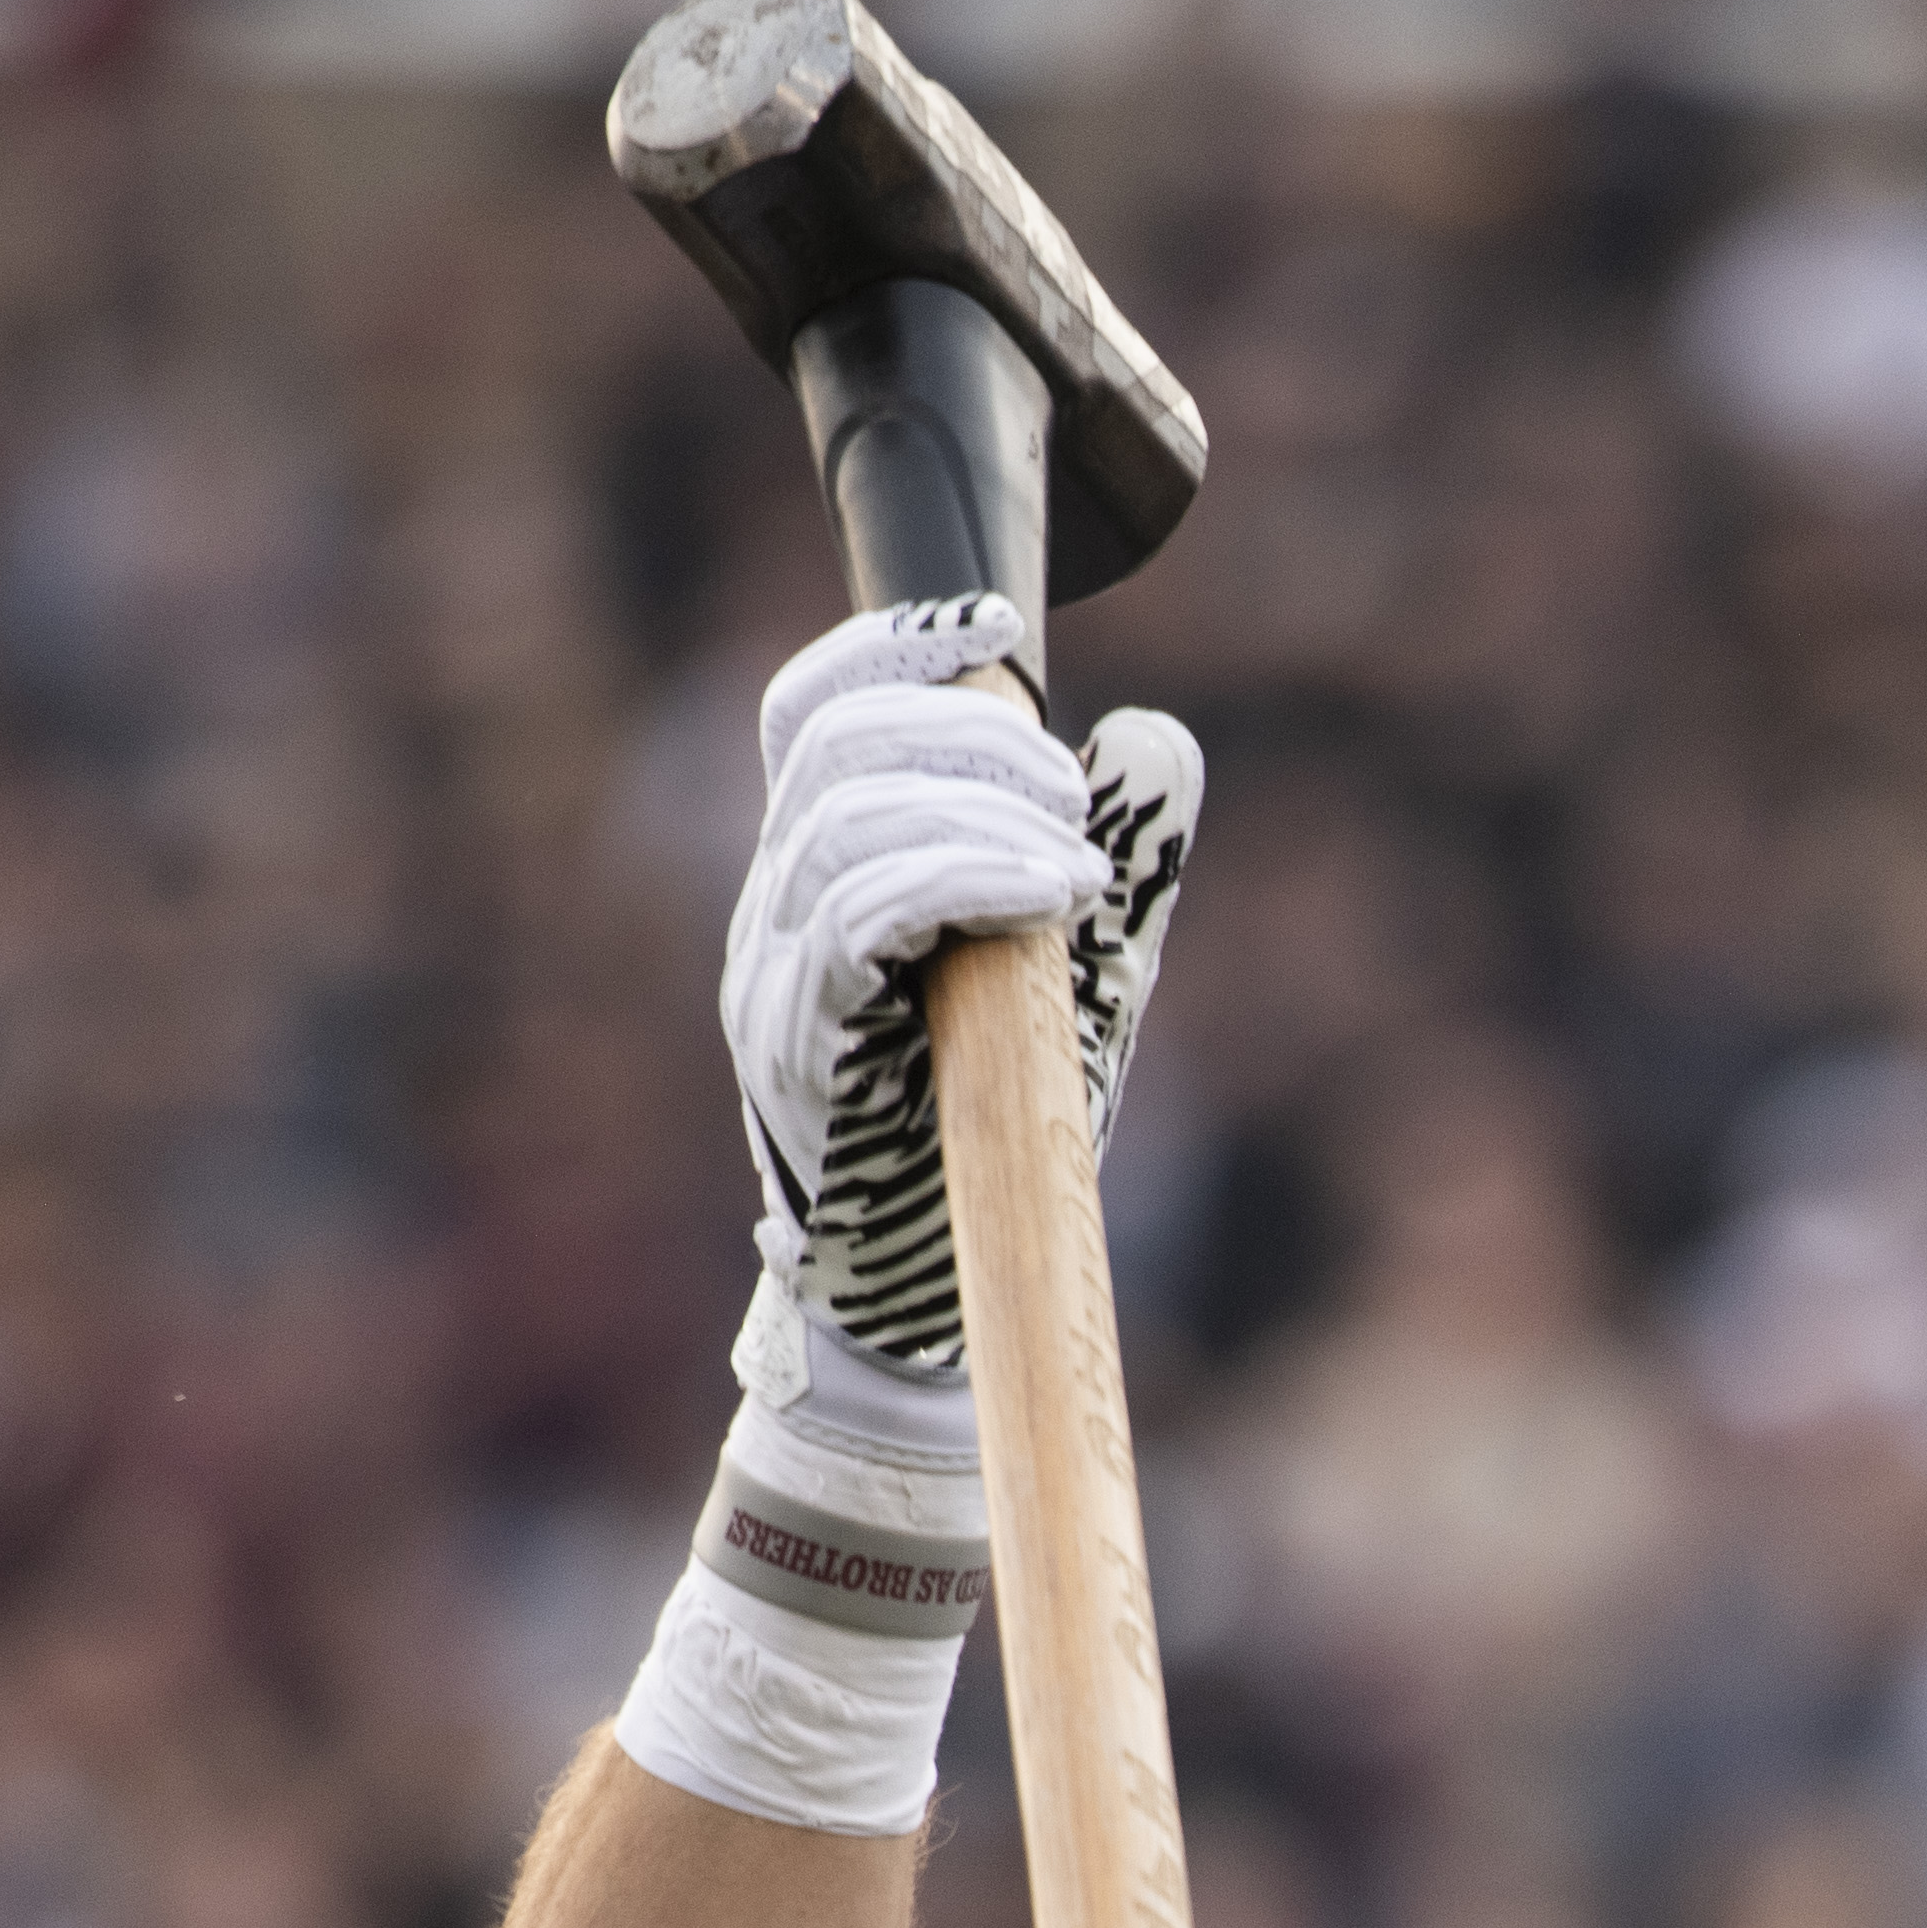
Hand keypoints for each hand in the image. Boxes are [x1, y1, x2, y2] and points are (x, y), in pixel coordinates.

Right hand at [718, 593, 1204, 1387]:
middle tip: (1078, 803)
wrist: (936, 1301)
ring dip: (980, 811)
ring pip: (844, 819)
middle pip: (833, 744)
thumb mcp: (1077, 976)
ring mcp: (772, 977)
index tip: (997, 626)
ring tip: (1077, 867)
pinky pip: (857, 916)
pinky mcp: (797, 1047)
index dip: (890, 647)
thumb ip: (1113, 860)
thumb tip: (1154, 735)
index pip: (812, 712)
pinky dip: (960, 880)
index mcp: (822, 873)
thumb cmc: (997, 1134)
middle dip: (969, 735)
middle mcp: (775, 911)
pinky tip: (1045, 899)